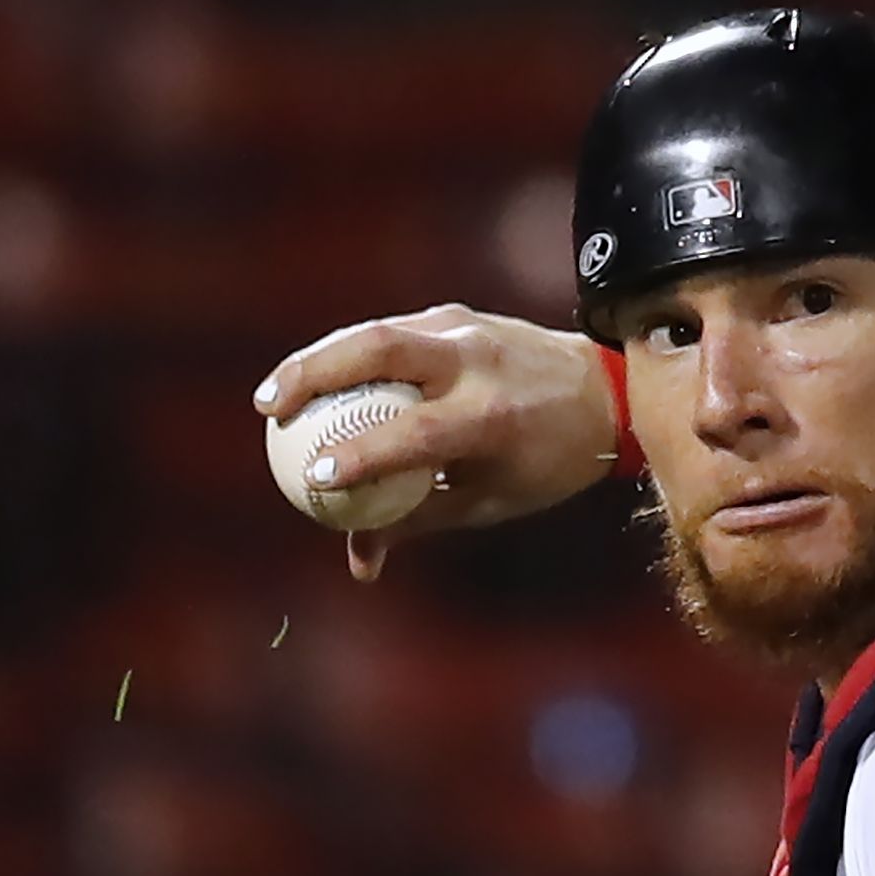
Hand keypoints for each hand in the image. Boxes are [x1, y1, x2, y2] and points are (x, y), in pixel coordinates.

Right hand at [249, 305, 622, 579]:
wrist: (605, 391)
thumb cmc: (543, 462)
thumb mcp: (488, 500)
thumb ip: (415, 521)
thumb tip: (358, 561)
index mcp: (492, 416)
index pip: (413, 433)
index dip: (361, 455)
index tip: (315, 478)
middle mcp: (476, 361)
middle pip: (379, 350)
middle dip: (314, 375)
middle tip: (269, 410)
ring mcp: (465, 327)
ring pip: (376, 332)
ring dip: (318, 359)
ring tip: (275, 394)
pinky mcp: (455, 314)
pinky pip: (389, 333)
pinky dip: (347, 357)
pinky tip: (315, 381)